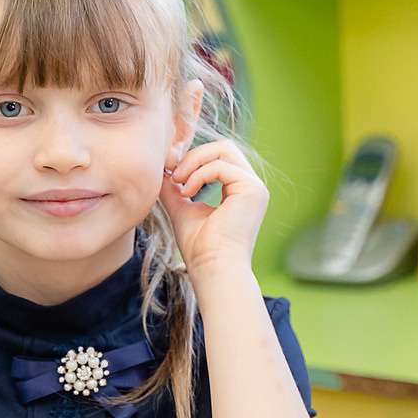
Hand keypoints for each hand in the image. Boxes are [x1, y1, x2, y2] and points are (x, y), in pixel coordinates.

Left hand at [161, 140, 268, 281]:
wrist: (213, 269)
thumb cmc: (200, 248)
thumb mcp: (183, 210)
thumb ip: (175, 189)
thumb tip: (162, 171)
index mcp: (240, 191)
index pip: (219, 158)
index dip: (193, 158)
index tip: (170, 171)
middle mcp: (251, 186)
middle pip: (224, 148)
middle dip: (193, 155)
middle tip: (174, 174)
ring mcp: (255, 187)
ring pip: (224, 150)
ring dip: (194, 162)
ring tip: (178, 182)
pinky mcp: (253, 190)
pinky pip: (220, 166)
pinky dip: (198, 175)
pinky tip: (187, 193)